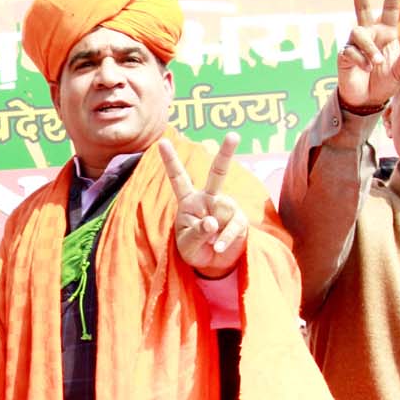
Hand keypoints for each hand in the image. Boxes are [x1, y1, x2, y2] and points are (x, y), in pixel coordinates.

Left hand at [157, 132, 247, 277]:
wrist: (212, 264)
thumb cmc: (194, 249)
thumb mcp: (186, 244)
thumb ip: (196, 233)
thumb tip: (212, 221)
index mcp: (188, 201)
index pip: (178, 178)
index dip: (170, 160)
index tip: (161, 141)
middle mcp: (208, 199)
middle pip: (217, 173)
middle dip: (226, 153)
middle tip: (233, 135)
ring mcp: (225, 207)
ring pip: (223, 210)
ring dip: (213, 233)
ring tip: (209, 245)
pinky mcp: (238, 220)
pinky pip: (233, 227)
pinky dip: (224, 240)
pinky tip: (217, 248)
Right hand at [337, 0, 399, 113]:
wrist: (366, 100)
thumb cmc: (384, 84)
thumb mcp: (399, 75)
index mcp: (386, 34)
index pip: (389, 10)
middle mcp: (370, 34)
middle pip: (361, 8)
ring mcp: (356, 43)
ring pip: (358, 32)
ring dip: (369, 48)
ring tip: (375, 63)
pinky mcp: (345, 54)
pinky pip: (351, 51)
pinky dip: (360, 61)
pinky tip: (364, 70)